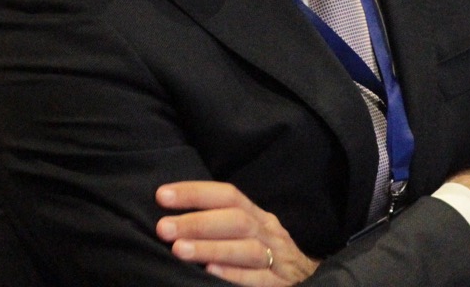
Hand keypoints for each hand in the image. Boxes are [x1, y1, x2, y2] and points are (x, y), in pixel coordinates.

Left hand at [155, 181, 318, 285]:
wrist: (308, 279)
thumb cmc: (264, 254)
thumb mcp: (247, 232)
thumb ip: (219, 222)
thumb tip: (170, 215)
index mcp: (257, 215)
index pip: (227, 195)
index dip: (195, 192)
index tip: (161, 196)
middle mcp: (268, 232)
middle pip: (236, 220)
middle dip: (197, 222)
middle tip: (164, 228)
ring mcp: (278, 259)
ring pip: (247, 249)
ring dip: (211, 248)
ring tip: (178, 250)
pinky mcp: (281, 286)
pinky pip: (259, 279)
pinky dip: (234, 275)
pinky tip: (210, 273)